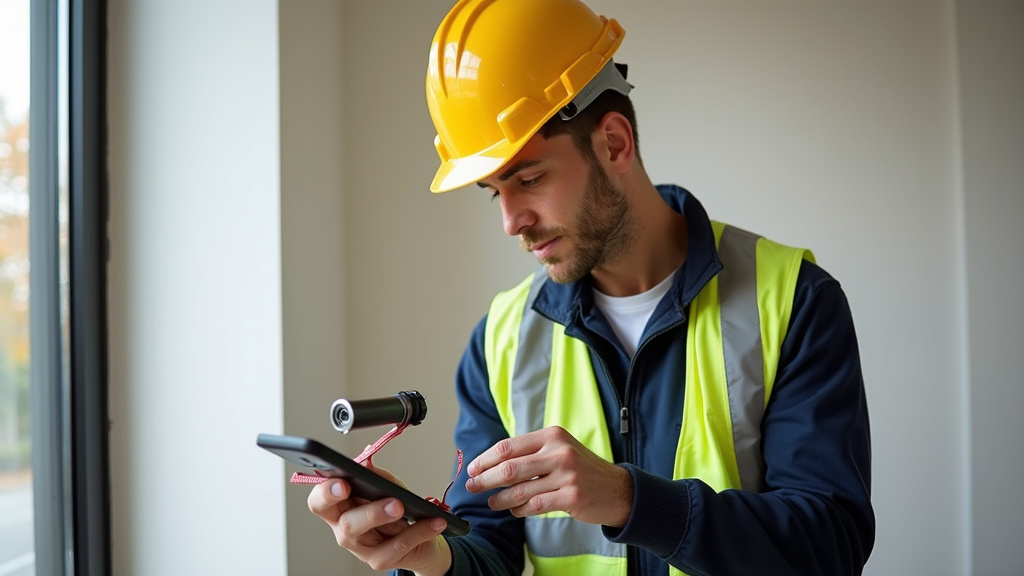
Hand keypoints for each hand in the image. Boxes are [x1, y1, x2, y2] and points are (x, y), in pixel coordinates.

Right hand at [306, 464, 451, 575]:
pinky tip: (435, 522)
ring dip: (380, 514)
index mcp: (340, 508)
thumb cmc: (399, 508)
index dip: (325, 492)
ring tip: (400, 505)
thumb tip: (365, 465)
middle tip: (378, 496)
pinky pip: (397, 546)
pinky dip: (419, 531)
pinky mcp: (379, 561)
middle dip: (360, 506)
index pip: (319, 501)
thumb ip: (377, 477)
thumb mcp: (390, 488)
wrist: (422, 537)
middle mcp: (344, 530)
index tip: (342, 482)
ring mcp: (360, 548)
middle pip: (343, 521)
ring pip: (361, 533)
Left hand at [465, 426, 633, 526]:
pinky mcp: (571, 496)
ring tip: (491, 502)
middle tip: (471, 486)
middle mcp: (559, 451)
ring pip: (520, 489)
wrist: (617, 489)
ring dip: (500, 498)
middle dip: (485, 478)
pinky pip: (535, 506)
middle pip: (510, 467)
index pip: (509, 446)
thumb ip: (531, 453)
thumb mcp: (559, 450)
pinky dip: (520, 509)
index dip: (485, 459)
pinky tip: (514, 510)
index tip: (472, 468)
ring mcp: (567, 475)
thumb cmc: (581, 470)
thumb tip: (491, 463)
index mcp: (552, 435)